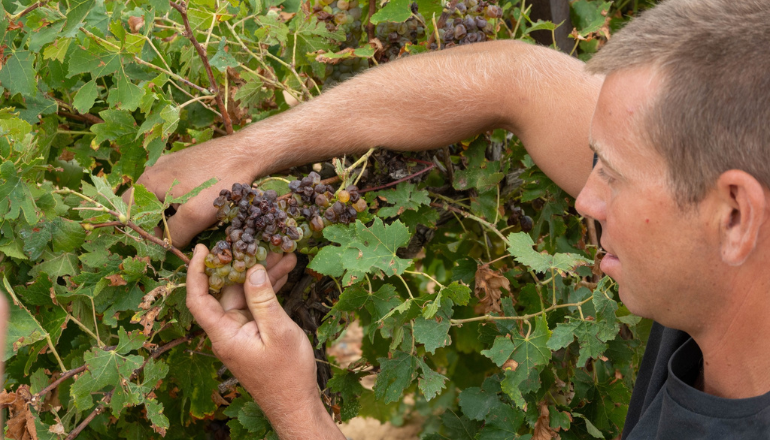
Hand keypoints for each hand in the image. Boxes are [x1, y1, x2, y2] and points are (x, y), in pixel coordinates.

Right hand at [128, 138, 258, 246]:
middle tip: (182, 233)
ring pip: (164, 196)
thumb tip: (168, 243)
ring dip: (176, 211)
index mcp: (148, 182)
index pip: (130, 211)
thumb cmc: (218, 183)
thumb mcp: (194, 216)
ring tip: (196, 220)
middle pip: (148, 204)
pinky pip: (178, 187)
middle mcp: (154, 170)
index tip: (162, 241)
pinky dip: (186, 199)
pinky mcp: (187, 163)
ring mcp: (170, 164)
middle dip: (162, 221)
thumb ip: (174, 234)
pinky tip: (204, 204)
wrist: (245, 153)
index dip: (143, 229)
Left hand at [186, 245, 343, 438]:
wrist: (296, 403)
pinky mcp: (255, 332)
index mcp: (224, 334)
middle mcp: (228, 330)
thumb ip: (263, 300)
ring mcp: (242, 331)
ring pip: (246, 293)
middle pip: (227, 289)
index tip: (204, 248)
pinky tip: (285, 272)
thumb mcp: (278, 333)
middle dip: (244, 264)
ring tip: (284, 254)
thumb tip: (253, 269)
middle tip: (261, 242)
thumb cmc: (286, 374)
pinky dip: (270, 288)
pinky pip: (258, 304)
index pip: (198, 298)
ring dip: (263, 274)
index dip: (196, 271)